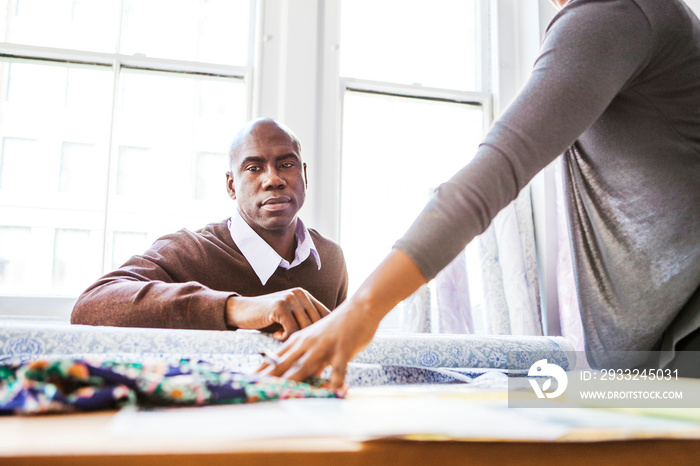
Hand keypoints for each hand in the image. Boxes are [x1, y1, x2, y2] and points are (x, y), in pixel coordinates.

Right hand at [225, 288, 329, 340]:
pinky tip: (276, 335)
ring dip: (295, 339)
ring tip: (284, 339)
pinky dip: (284, 338)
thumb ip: (306, 322)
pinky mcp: (280, 306)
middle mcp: (300, 294)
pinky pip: (292, 330)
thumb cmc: (267, 320)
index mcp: (305, 296)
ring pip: (305, 328)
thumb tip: (329, 339)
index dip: (325, 332)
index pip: (326, 314)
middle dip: (310, 339)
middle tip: (299, 348)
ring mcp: (290, 298)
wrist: (240, 311)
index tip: (320, 346)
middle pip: (317, 323)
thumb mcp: (290, 319)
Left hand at [259, 298, 379, 388]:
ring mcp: (324, 347)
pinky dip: (334, 382)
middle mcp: (308, 344)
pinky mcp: (342, 350)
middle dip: (268, 379)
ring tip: (282, 395)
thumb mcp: (316, 339)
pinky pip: (337, 369)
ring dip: (293, 382)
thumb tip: (296, 375)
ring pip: (305, 366)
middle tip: (254, 391)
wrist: (360, 307)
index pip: (275, 358)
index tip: (247, 381)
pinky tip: (331, 393)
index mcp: (299, 340)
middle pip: (284, 363)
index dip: (261, 371)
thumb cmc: (339, 325)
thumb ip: (306, 355)